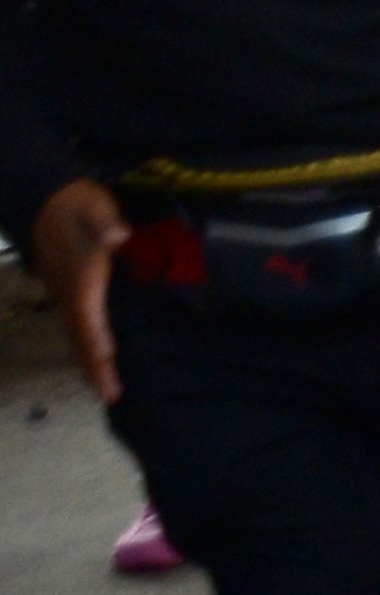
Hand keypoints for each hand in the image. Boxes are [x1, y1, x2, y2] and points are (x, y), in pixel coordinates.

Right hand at [28, 175, 123, 405]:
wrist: (46, 199)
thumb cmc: (76, 204)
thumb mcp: (94, 207)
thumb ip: (105, 222)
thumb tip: (118, 235)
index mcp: (79, 276)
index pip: (87, 313)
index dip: (96, 336)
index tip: (106, 358)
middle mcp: (69, 292)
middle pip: (80, 335)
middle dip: (94, 365)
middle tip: (110, 395)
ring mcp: (66, 295)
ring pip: (77, 335)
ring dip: (90, 362)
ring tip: (105, 389)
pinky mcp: (69, 293)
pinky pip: (77, 327)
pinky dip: (86, 347)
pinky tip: (97, 359)